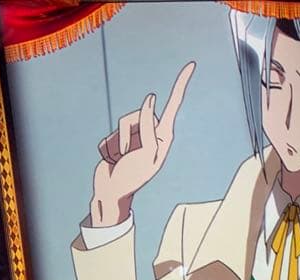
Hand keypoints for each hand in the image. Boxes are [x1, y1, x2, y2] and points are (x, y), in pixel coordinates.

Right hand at [90, 62, 194, 226]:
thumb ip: (149, 125)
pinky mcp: (118, 140)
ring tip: (120, 159)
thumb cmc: (132, 177)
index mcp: (164, 138)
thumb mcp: (146, 152)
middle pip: (138, 114)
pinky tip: (113, 161)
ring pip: (122, 123)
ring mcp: (134, 137)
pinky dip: (108, 147)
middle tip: (129, 157)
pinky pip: (110, 134)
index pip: (173, 107)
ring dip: (117, 143)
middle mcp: (150, 134)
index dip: (180, 86)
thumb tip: (150, 99)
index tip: (191, 66)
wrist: (111, 192)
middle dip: (127, 134)